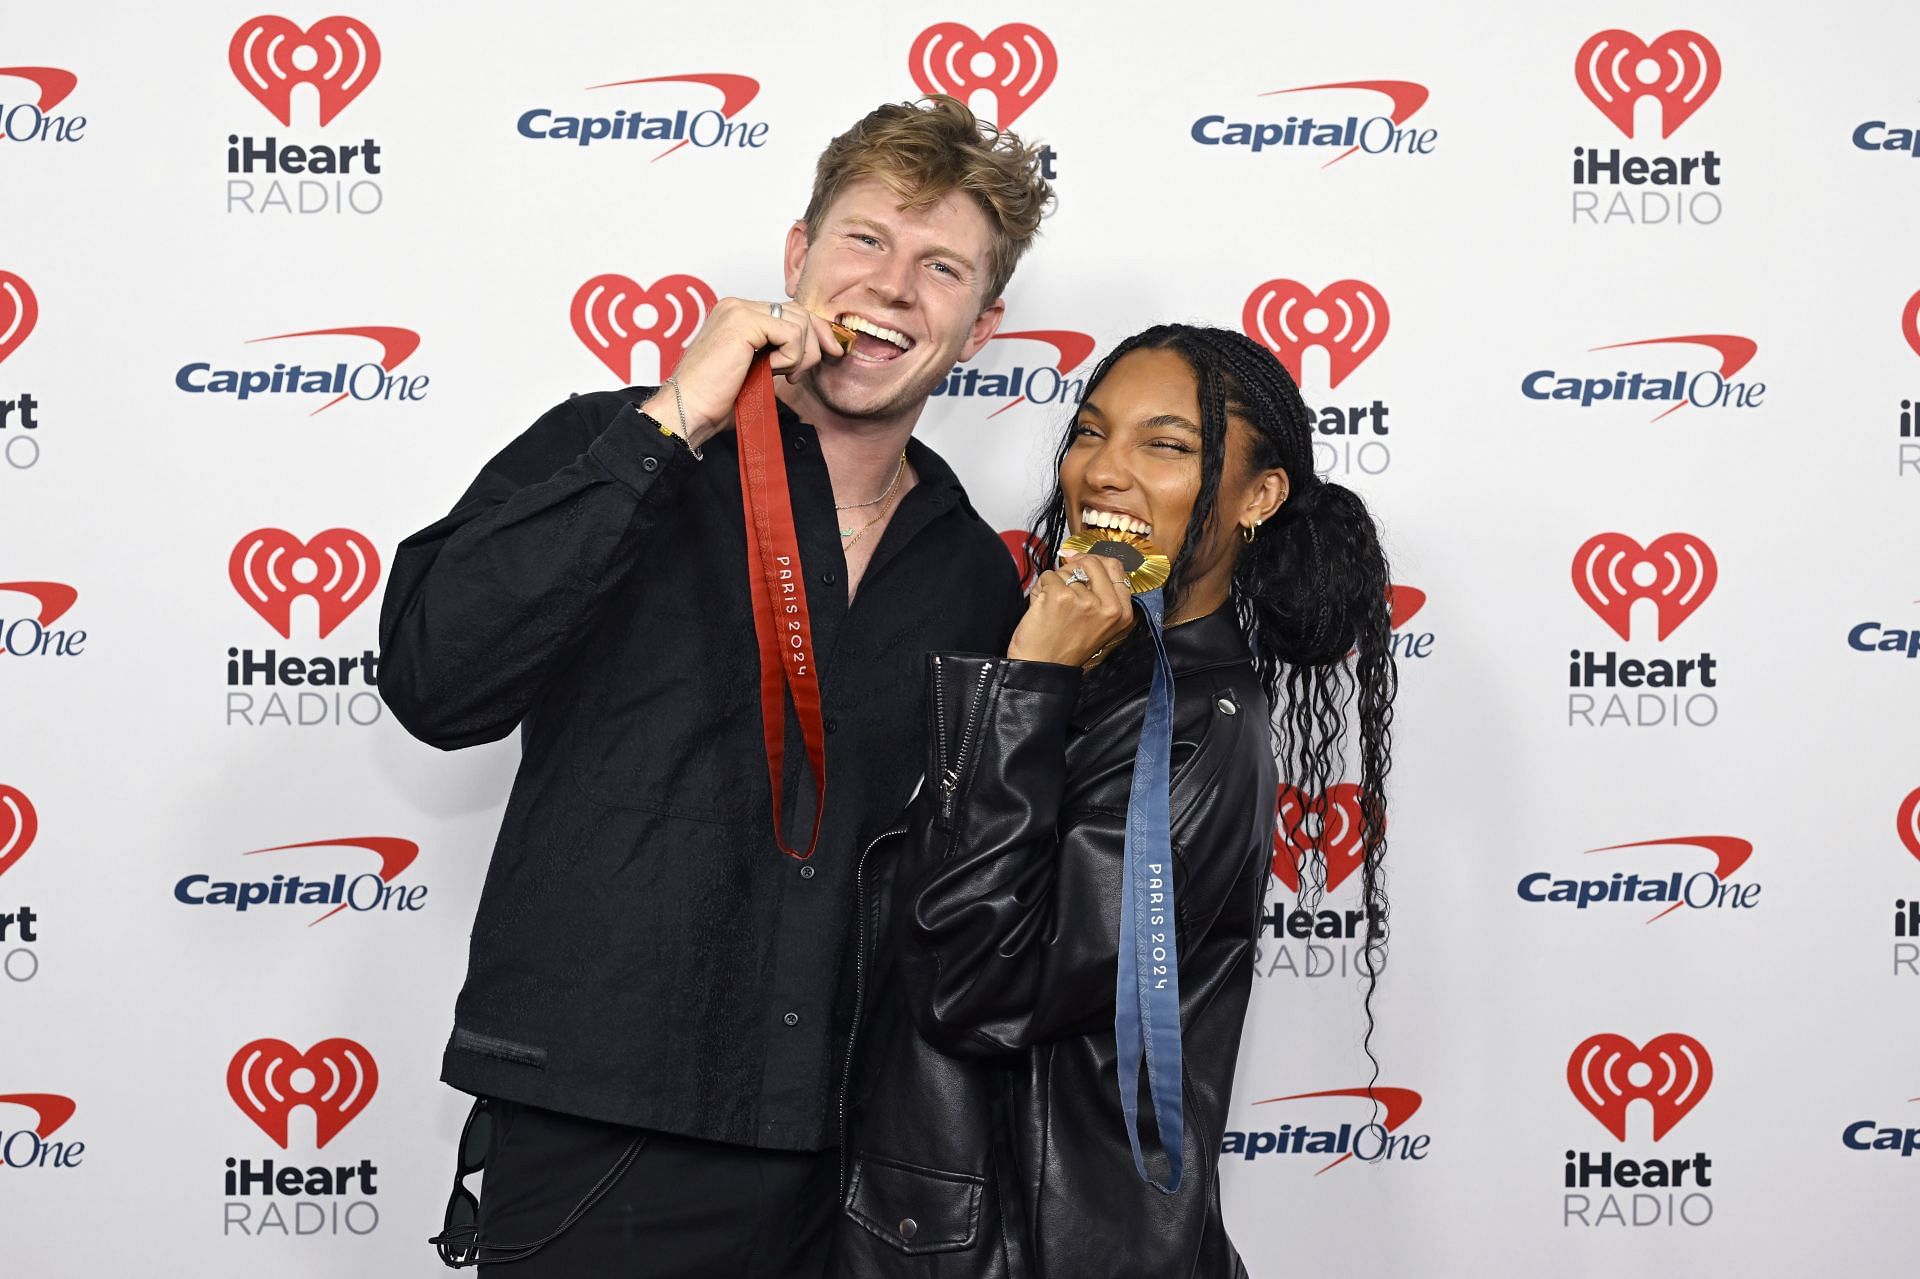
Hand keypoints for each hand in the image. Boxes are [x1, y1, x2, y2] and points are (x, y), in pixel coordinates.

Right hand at [638, 298, 845, 447]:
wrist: (689, 410)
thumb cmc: (716, 399)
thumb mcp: (758, 369)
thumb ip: (778, 351)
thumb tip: (816, 347)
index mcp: (738, 314)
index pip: (790, 311)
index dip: (815, 332)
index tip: (830, 352)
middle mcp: (737, 305)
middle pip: (800, 312)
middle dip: (814, 344)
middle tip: (799, 375)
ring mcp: (739, 310)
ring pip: (800, 322)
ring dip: (799, 356)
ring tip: (779, 375)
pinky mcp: (742, 322)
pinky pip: (791, 334)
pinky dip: (790, 357)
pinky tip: (770, 371)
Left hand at [1006, 551, 1135, 666]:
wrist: (1042, 667)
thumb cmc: (1066, 646)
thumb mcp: (1098, 623)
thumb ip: (1100, 593)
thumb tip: (1083, 559)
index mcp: (1122, 613)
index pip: (1116, 569)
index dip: (1095, 561)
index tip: (1080, 561)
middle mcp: (1109, 606)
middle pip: (1093, 563)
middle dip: (1074, 566)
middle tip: (1062, 582)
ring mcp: (1085, 600)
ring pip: (1067, 571)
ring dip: (1055, 584)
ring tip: (1053, 608)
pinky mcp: (1061, 596)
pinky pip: (1048, 576)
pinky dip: (1041, 588)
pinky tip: (1042, 608)